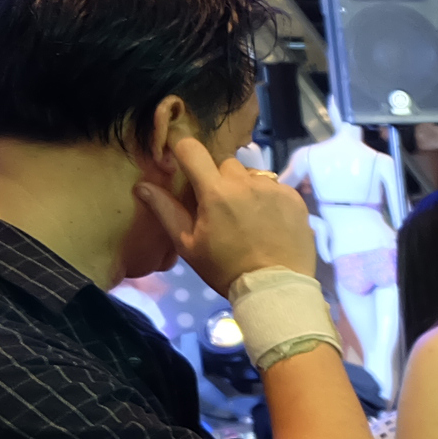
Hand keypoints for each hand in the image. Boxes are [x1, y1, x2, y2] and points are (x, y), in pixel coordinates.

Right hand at [135, 133, 319, 290]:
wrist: (274, 289)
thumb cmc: (226, 269)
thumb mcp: (188, 245)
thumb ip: (166, 211)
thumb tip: (142, 185)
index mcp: (215, 191)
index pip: (191, 149)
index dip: (183, 150)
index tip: (182, 161)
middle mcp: (246, 182)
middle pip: (224, 164)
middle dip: (218, 178)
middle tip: (220, 206)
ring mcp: (274, 188)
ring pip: (251, 174)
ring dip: (245, 187)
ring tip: (247, 216)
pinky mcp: (295, 197)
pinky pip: (275, 186)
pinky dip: (268, 197)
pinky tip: (268, 221)